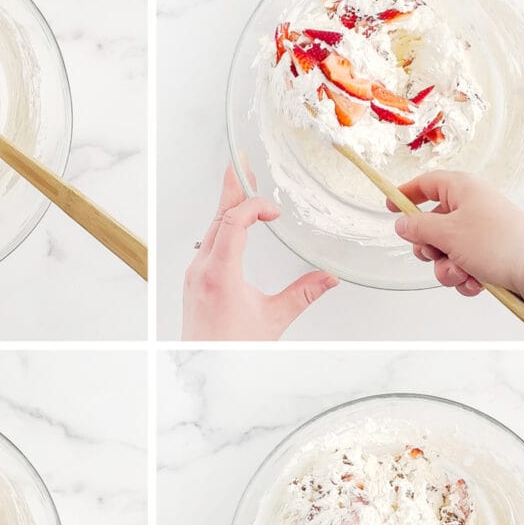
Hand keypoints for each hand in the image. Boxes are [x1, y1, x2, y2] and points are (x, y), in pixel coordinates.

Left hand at [183, 163, 337, 339]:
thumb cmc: (231, 348)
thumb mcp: (273, 320)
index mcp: (220, 274)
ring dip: (227, 205)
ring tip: (239, 183)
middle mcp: (202, 269)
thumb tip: (329, 278)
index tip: (274, 212)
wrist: (205, 364)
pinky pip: (207, 242)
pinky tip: (231, 221)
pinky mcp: (195, 280)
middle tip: (242, 160)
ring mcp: (195, 274)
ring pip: (210, 228)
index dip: (254, 207)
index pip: (233, 222)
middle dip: (233, 187)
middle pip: (218, 217)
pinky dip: (221, 225)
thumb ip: (302, 294)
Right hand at [391, 170, 523, 339]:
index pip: (427, 184)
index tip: (389, 206)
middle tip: (434, 254)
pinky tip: (476, 283)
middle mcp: (473, 207)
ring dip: (447, 268)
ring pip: (446, 251)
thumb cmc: (499, 244)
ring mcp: (482, 232)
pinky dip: (464, 277)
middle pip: (432, 224)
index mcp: (463, 190)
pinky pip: (463, 265)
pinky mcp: (491, 255)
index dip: (406, 194)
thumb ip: (418, 227)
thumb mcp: (448, 233)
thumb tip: (401, 224)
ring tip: (462, 274)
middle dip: (429, 247)